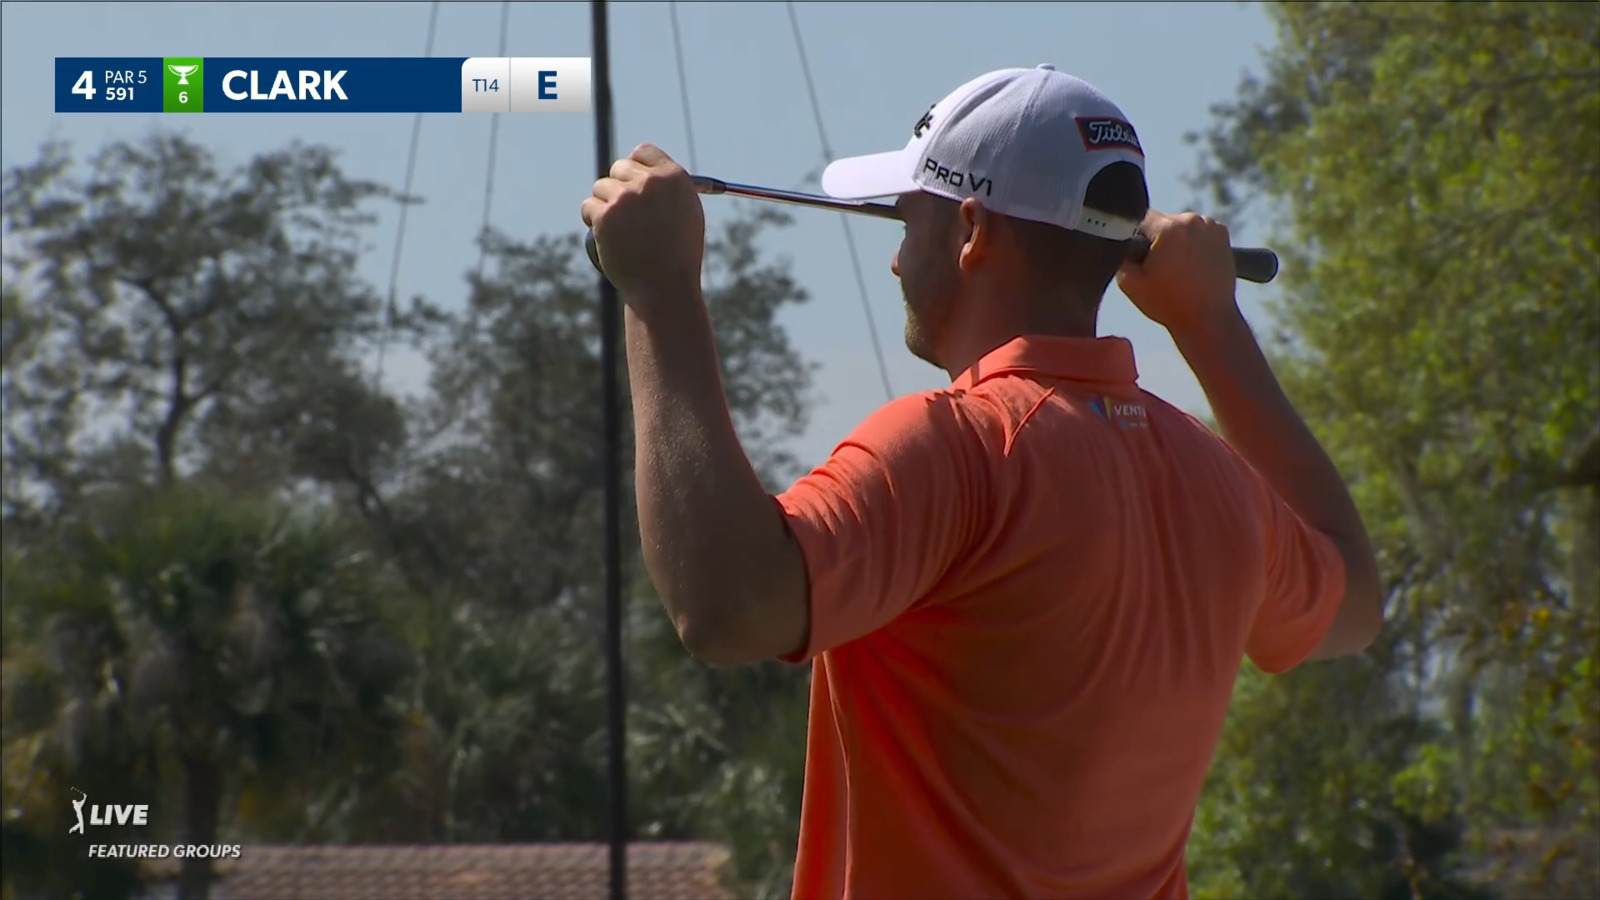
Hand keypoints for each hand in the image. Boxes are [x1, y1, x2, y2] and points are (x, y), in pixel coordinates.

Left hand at [579, 143, 703, 301]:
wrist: (664, 287)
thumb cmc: (679, 258)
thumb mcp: (688, 216)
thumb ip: (671, 191)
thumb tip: (648, 174)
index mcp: (674, 178)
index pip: (644, 152)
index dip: (635, 166)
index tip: (631, 179)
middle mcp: (649, 182)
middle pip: (619, 167)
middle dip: (617, 185)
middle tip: (621, 209)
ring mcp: (625, 197)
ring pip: (600, 187)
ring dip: (604, 204)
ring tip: (618, 230)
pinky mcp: (605, 215)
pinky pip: (588, 207)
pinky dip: (593, 220)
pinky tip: (605, 236)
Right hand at [1116, 210, 1237, 337]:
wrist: (1207, 318)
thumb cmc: (1168, 303)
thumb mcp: (1129, 282)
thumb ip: (1119, 255)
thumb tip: (1120, 241)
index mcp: (1169, 228)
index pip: (1140, 218)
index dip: (1134, 236)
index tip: (1138, 255)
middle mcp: (1192, 221)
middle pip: (1163, 222)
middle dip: (1158, 239)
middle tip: (1158, 267)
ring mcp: (1211, 227)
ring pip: (1182, 226)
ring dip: (1176, 240)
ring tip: (1177, 269)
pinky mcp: (1223, 237)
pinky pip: (1199, 233)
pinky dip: (1194, 244)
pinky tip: (1191, 266)